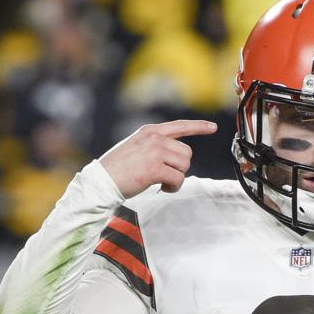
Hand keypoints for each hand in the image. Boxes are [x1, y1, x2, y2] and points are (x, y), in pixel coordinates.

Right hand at [99, 120, 217, 196]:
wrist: (101, 181)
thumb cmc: (117, 169)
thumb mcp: (135, 148)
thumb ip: (154, 146)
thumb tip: (176, 156)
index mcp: (149, 131)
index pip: (179, 126)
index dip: (198, 126)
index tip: (213, 127)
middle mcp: (154, 138)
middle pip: (186, 153)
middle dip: (180, 167)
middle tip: (165, 176)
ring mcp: (155, 152)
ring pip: (184, 166)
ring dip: (176, 178)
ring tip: (161, 182)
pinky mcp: (155, 168)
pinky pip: (178, 178)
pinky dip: (173, 187)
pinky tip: (161, 187)